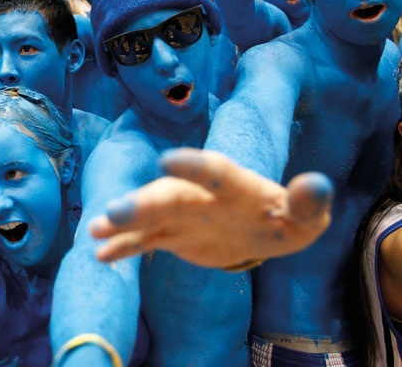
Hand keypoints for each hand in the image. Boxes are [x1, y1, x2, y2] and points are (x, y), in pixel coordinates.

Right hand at [89, 148, 332, 267]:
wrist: (260, 231)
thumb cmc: (284, 220)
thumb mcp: (304, 217)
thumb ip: (308, 203)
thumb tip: (318, 185)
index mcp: (232, 185)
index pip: (213, 172)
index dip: (191, 167)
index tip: (166, 162)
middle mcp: (200, 196)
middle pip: (169, 197)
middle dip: (142, 204)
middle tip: (113, 212)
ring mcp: (182, 217)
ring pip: (148, 218)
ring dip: (123, 222)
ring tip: (95, 229)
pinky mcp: (172, 237)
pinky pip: (144, 243)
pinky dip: (123, 247)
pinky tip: (100, 254)